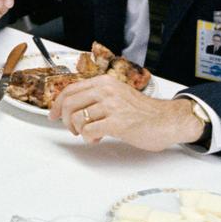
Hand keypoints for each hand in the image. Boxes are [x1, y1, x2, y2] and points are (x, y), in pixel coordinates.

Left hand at [48, 76, 201, 151]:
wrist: (167, 120)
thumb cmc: (143, 112)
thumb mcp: (117, 95)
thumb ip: (97, 97)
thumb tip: (72, 107)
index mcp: (105, 82)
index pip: (70, 89)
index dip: (57, 104)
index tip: (53, 115)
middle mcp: (106, 91)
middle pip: (69, 103)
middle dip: (64, 119)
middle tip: (71, 129)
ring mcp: (112, 106)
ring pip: (76, 118)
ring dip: (79, 131)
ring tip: (90, 134)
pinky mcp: (117, 122)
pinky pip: (88, 130)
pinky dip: (88, 137)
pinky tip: (97, 138)